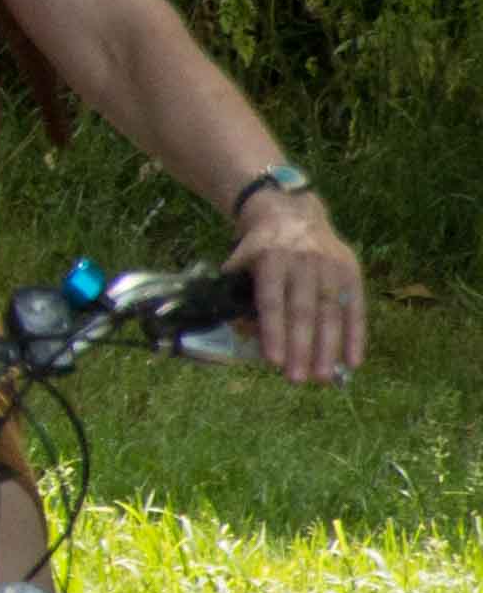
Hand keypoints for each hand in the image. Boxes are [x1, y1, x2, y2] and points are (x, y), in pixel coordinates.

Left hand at [228, 191, 363, 384]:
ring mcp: (331, 266)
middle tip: (297, 379)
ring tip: (322, 378)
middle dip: (301, 348)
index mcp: (271, 259)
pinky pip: (355, 308)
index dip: (273, 331)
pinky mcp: (352, 271)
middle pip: (303, 310)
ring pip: (330, 312)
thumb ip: (237, 293)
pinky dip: (355, 336)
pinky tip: (352, 362)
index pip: (272, 301)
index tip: (273, 361)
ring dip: (328, 348)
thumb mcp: (241, 261)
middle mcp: (303, 262)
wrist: (292, 213)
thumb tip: (240, 334)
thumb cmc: (260, 248)